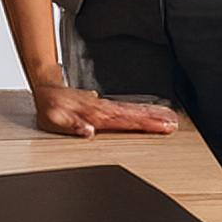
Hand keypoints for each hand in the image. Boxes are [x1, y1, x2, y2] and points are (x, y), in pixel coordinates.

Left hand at [30, 71, 180, 138]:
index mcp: (95, 115)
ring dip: (151, 114)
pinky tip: (149, 112)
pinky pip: (126, 108)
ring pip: (132, 110)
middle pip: (134, 114)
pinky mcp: (104, 105)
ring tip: (170, 118)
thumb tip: (88, 132)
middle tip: (174, 123)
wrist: (46, 89)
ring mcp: (105, 106)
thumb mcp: (54, 120)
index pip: (126, 121)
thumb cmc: (50, 108)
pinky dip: (139, 110)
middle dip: (155, 119)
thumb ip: (72, 125)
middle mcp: (103, 109)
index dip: (145, 124)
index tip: (163, 126)